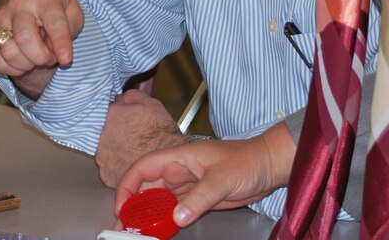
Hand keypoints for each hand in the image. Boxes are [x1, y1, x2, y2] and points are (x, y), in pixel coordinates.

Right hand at [0, 0, 84, 98]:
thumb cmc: (54, 6)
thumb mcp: (72, 10)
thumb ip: (69, 29)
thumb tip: (53, 50)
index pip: (53, 22)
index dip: (61, 44)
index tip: (66, 60)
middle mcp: (18, 4)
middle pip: (25, 39)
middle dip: (42, 57)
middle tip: (50, 57)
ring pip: (9, 53)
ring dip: (27, 65)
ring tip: (35, 57)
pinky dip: (12, 69)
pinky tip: (22, 61)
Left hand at [96, 89, 186, 186]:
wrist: (170, 162)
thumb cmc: (162, 133)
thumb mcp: (151, 103)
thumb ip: (130, 96)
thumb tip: (120, 98)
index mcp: (109, 116)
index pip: (104, 109)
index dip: (115, 114)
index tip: (122, 118)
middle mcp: (99, 137)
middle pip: (100, 130)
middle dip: (112, 131)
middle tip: (129, 135)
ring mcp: (102, 158)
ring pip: (103, 149)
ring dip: (113, 148)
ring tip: (131, 149)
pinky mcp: (107, 175)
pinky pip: (108, 167)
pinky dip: (116, 165)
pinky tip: (129, 161)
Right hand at [114, 122, 294, 228]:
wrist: (267, 166)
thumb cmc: (245, 161)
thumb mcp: (221, 179)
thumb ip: (199, 198)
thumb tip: (177, 217)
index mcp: (178, 158)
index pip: (143, 168)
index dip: (128, 186)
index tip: (122, 206)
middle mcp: (177, 171)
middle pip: (146, 188)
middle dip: (132, 207)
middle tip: (122, 228)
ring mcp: (186, 186)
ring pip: (158, 202)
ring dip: (146, 217)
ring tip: (134, 234)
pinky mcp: (195, 199)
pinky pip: (173, 211)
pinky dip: (163, 222)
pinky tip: (156, 233)